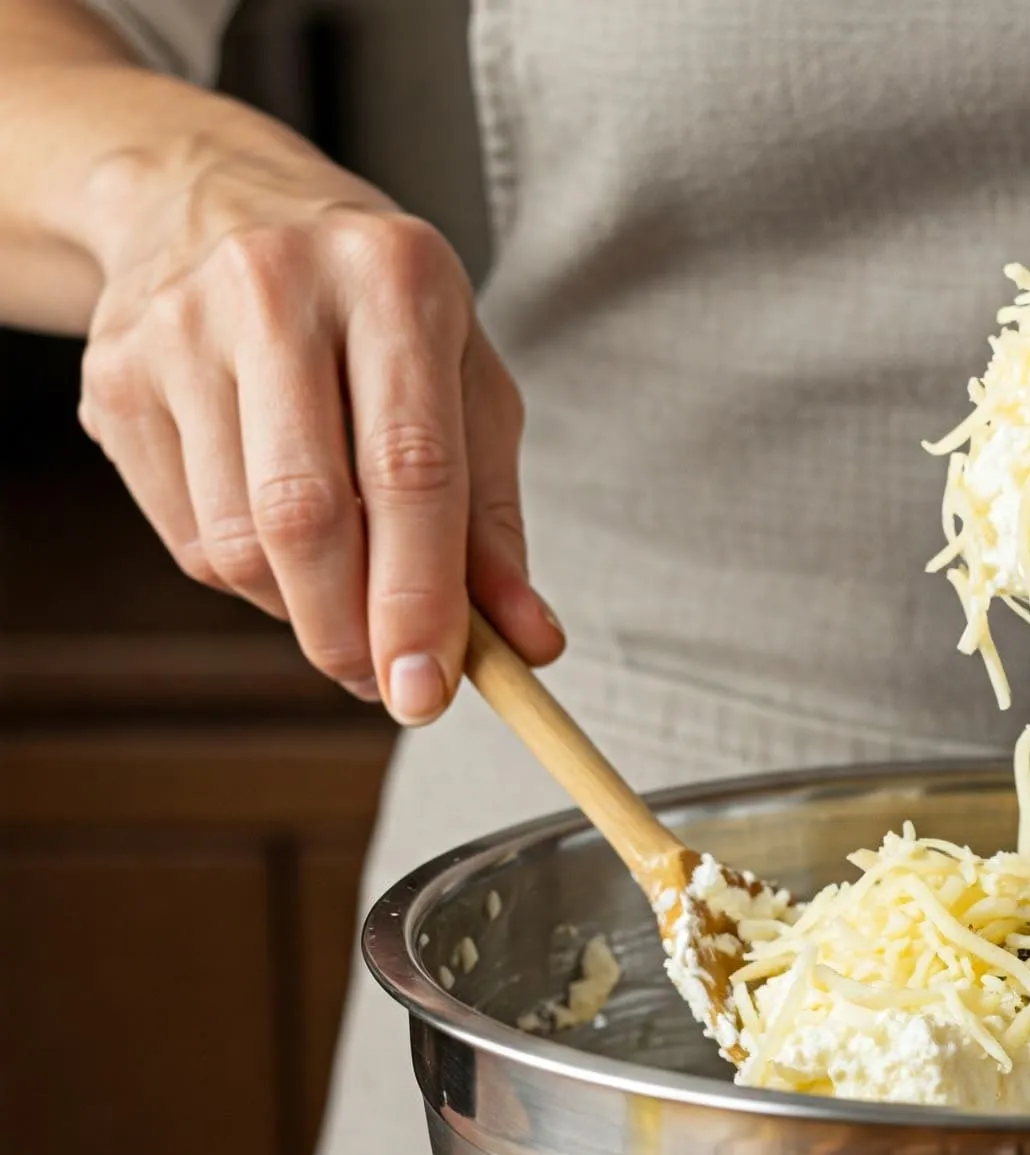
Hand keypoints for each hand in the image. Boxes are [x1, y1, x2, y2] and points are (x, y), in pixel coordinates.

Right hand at [77, 148, 561, 719]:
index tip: (429, 692)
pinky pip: (190, 539)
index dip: (420, 599)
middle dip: (351, 632)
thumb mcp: (467, 389)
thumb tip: (528, 645)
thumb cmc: (376, 313)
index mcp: (394, 280)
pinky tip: (281, 548)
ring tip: (343, 597)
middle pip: (306, 515)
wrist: (215, 200)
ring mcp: (179, 328)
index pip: (409, 471)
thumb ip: (497, 525)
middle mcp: (275, 287)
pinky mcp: (114, 377)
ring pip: (239, 543)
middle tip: (387, 687)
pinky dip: (249, 581)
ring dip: (302, 612)